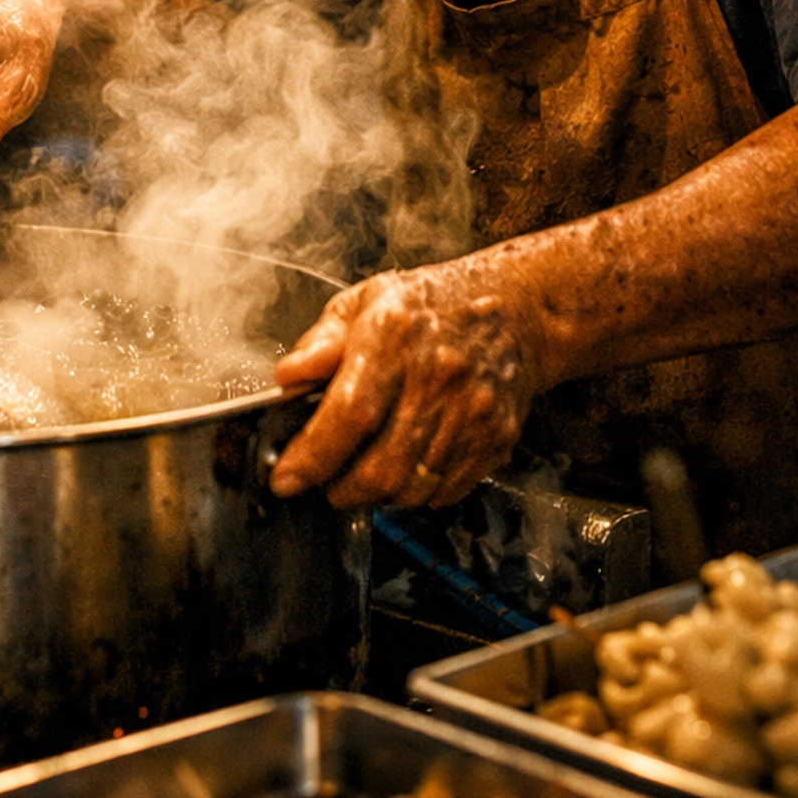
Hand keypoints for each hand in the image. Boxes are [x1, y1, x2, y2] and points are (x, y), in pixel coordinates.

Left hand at [268, 258, 546, 509]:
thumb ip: (320, 343)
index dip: (313, 456)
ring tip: (361, 473)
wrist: (511, 309)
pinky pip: (445, 492)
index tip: (286, 477)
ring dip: (376, 495)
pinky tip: (403, 467)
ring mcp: (472, 412)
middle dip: (339, 488)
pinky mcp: (495, 438)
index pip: (350, 413)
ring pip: (411, 489)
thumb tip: (287, 378)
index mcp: (395, 335)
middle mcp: (438, 376)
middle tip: (321, 480)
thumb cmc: (429, 305)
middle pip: (381, 466)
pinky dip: (415, 494)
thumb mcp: (363, 302)